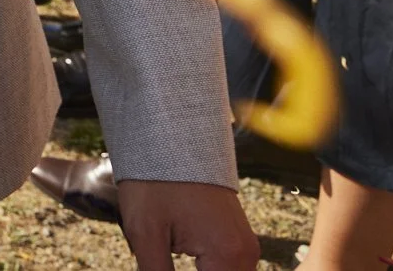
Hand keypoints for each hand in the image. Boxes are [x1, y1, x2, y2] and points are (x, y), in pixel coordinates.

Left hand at [117, 179, 257, 269]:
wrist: (169, 135)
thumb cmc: (155, 179)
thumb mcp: (145, 234)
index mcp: (228, 256)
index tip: (160, 267)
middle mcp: (247, 254)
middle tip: (160, 264)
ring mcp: (245, 245)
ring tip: (165, 262)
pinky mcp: (236, 237)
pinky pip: (228, 269)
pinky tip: (178, 266)